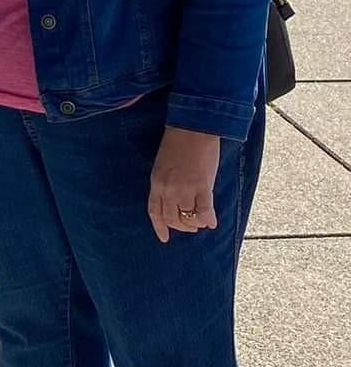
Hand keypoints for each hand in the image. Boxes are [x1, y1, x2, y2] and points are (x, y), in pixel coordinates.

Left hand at [147, 126, 220, 243]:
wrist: (191, 128)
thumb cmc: (177, 142)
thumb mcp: (163, 163)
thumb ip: (166, 181)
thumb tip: (174, 197)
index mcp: (156, 182)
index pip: (154, 211)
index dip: (160, 227)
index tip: (164, 238)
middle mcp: (168, 189)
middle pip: (172, 218)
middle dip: (181, 226)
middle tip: (190, 226)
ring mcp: (184, 188)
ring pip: (188, 218)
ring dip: (195, 224)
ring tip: (201, 222)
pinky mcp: (202, 186)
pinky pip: (204, 211)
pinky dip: (208, 219)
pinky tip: (212, 222)